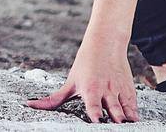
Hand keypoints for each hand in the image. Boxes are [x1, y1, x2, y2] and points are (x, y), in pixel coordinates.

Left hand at [25, 31, 139, 122]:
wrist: (105, 43)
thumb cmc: (85, 63)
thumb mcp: (70, 81)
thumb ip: (54, 99)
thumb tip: (31, 105)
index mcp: (90, 90)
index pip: (94, 106)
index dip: (96, 116)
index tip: (97, 123)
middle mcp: (106, 91)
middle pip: (113, 110)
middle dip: (115, 121)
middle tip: (115, 127)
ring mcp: (118, 90)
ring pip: (126, 109)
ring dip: (127, 119)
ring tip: (126, 126)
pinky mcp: (128, 90)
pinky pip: (133, 105)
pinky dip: (134, 114)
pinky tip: (135, 122)